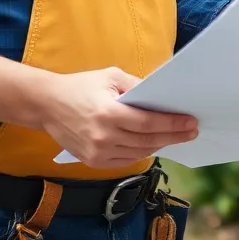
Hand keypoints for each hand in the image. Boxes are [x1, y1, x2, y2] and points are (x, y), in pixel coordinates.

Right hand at [38, 67, 197, 169]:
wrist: (46, 105)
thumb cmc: (80, 86)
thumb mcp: (110, 77)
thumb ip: (136, 86)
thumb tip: (161, 97)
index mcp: (108, 113)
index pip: (149, 123)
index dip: (172, 124)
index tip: (191, 122)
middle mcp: (104, 137)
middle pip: (148, 141)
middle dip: (173, 136)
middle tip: (191, 131)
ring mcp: (98, 153)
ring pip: (139, 153)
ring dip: (160, 145)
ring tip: (176, 136)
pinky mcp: (93, 162)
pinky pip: (126, 160)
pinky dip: (142, 152)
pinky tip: (154, 144)